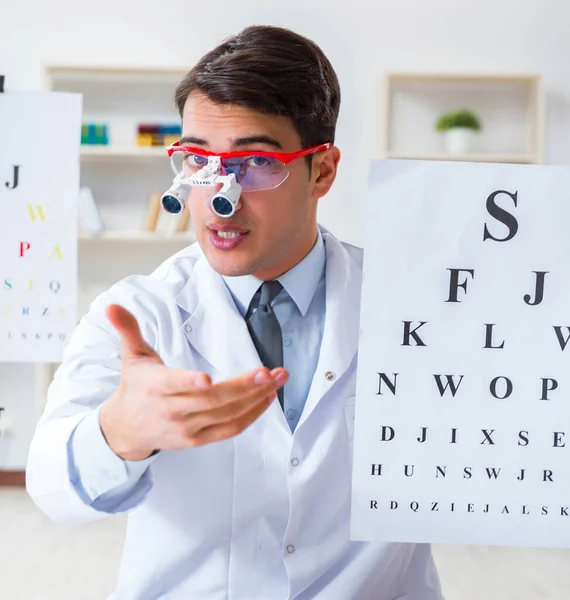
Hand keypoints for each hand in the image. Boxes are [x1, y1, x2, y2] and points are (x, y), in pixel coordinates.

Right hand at [99, 304, 287, 460]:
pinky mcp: (199, 439)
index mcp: (154, 387)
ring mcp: (187, 428)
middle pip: (211, 401)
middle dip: (243, 386)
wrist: (126, 430)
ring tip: (279, 378)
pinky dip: (251, 415)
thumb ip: (127, 329)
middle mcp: (171, 411)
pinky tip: (268, 398)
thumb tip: (112, 305)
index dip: (188, 383)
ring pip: (226, 415)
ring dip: (256, 398)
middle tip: (269, 372)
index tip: (207, 379)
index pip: (172, 385)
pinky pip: (230, 429)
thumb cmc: (135, 387)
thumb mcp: (132, 356)